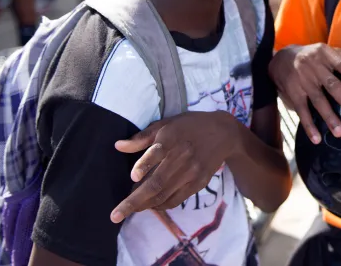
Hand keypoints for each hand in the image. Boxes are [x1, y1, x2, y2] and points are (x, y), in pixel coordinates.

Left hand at [110, 111, 236, 223]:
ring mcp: (192, 172)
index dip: (144, 165)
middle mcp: (182, 157)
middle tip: (116, 215)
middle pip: (157, 183)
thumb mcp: (166, 124)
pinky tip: (150, 205)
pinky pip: (176, 199)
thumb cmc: (190, 126)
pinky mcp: (199, 183)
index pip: (157, 152)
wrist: (224, 133)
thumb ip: (142, 138)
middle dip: (134, 201)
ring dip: (144, 205)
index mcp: (172, 139)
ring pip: (164, 195)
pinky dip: (161, 205)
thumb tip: (117, 146)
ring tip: (128, 210)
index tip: (133, 177)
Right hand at [269, 44, 340, 143]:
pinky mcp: (293, 92)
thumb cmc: (310, 57)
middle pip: (331, 84)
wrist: (280, 58)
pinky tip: (317, 138)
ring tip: (340, 132)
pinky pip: (302, 110)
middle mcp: (313, 66)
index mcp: (324, 54)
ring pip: (318, 100)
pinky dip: (309, 125)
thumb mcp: (324, 51)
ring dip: (329, 117)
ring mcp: (302, 80)